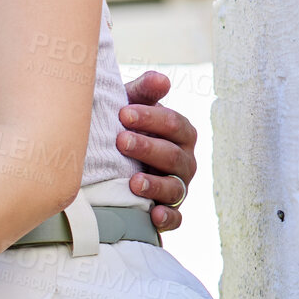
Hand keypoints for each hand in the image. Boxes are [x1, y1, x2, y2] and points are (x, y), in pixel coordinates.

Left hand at [119, 70, 196, 231]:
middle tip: (120, 141)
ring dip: (155, 185)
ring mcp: (179, 186)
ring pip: (175, 188)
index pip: (174, 124)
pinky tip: (153, 215)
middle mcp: (184, 160)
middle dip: (147, 147)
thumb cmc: (126, 126)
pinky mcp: (170, 211)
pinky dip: (167, 218)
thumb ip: (145, 91)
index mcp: (180, 133)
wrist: (114, 157)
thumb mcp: (132, 105)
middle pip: (173, 155)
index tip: (123, 113)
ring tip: (133, 182)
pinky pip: (176, 218)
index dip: (150, 118)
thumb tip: (161, 79)